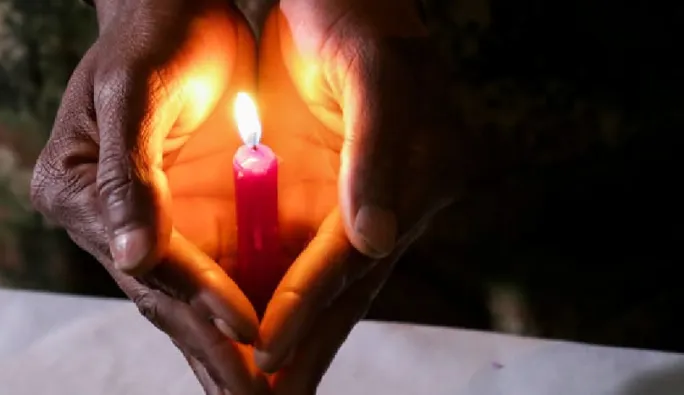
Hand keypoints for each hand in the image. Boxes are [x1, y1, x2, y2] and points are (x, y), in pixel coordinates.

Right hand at [31, 1, 268, 392]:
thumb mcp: (136, 90)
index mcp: (73, 188)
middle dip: (210, 351)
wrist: (173, 5)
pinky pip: (205, 278)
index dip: (200, 296)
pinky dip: (231, 318)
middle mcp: (99, 218)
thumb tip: (128, 258)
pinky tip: (262, 355)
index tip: (250, 333)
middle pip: (160, 295)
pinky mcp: (173, 221)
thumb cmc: (155, 32)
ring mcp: (136, 225)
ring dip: (221, 352)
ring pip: (182, 300)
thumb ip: (129, 175)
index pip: (146, 257)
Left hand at [255, 1, 470, 391]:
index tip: (267, 352)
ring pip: (328, 286)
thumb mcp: (374, 72)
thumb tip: (376, 238)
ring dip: (299, 338)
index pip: (348, 258)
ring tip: (270, 390)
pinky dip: (289, 300)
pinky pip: (311, 259)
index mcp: (416, 178)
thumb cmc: (358, 15)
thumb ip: (377, 155)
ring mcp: (369, 203)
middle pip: (343, 290)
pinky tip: (266, 333)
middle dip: (305, 347)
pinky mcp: (339, 194)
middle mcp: (396, 203)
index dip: (306, 306)